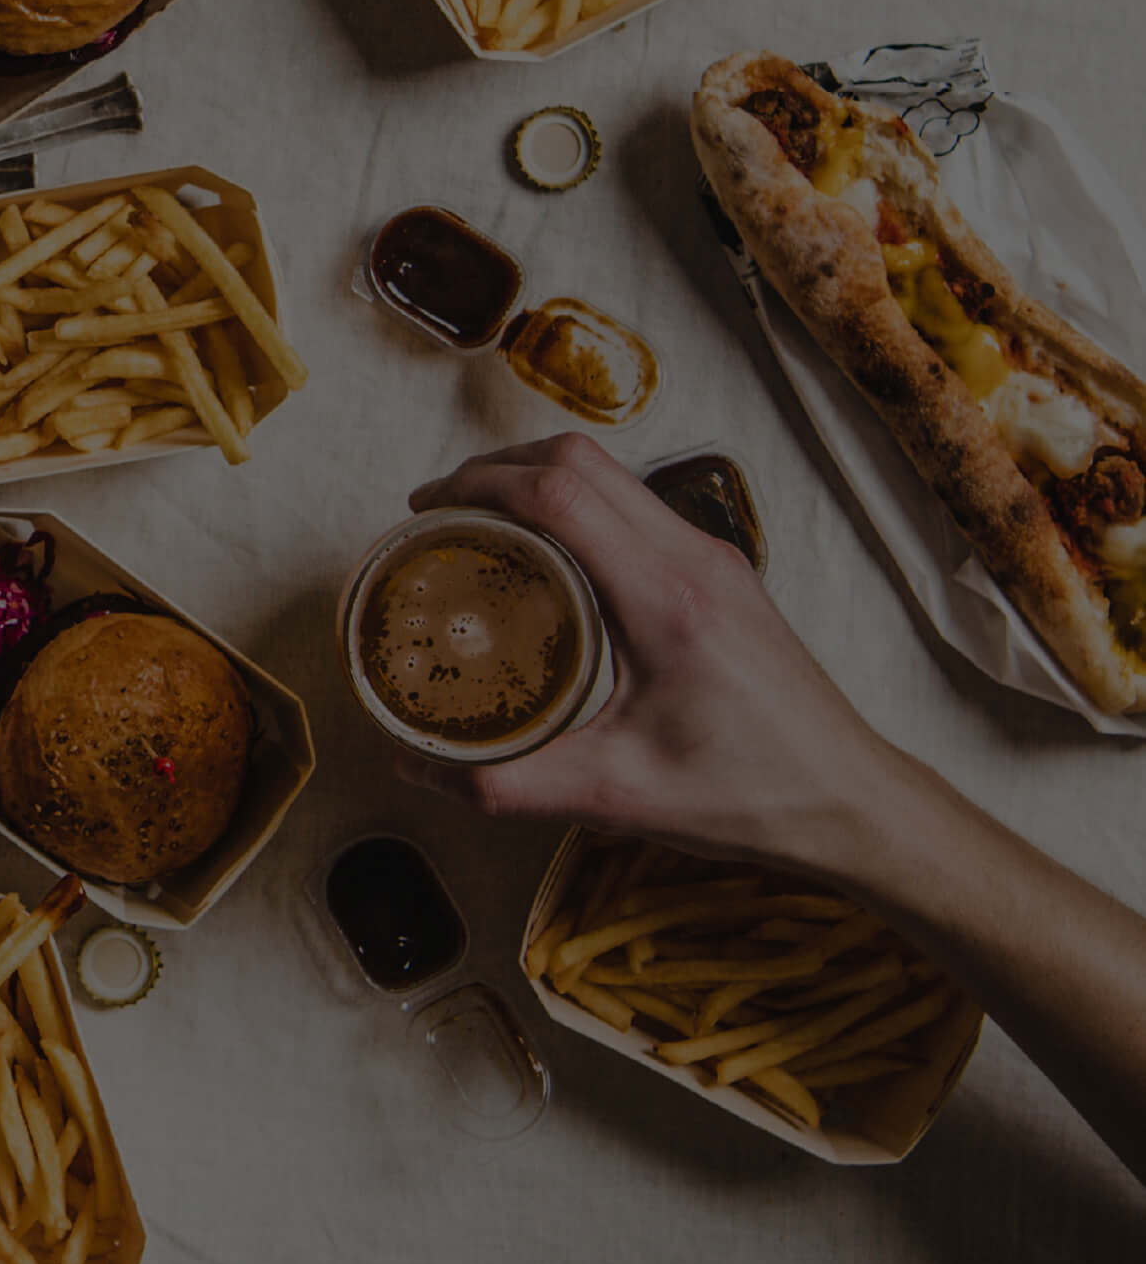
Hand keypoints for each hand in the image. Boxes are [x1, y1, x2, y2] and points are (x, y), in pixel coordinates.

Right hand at [398, 434, 913, 873]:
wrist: (851, 803)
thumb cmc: (749, 796)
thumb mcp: (612, 796)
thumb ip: (504, 785)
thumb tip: (413, 769)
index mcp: (666, 598)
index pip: (560, 492)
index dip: (480, 483)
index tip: (426, 508)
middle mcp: (695, 559)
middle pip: (582, 459)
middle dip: (498, 467)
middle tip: (443, 508)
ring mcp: (715, 560)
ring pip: (614, 475)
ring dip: (540, 479)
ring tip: (484, 524)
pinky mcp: (723, 576)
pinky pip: (636, 510)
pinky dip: (578, 508)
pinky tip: (550, 561)